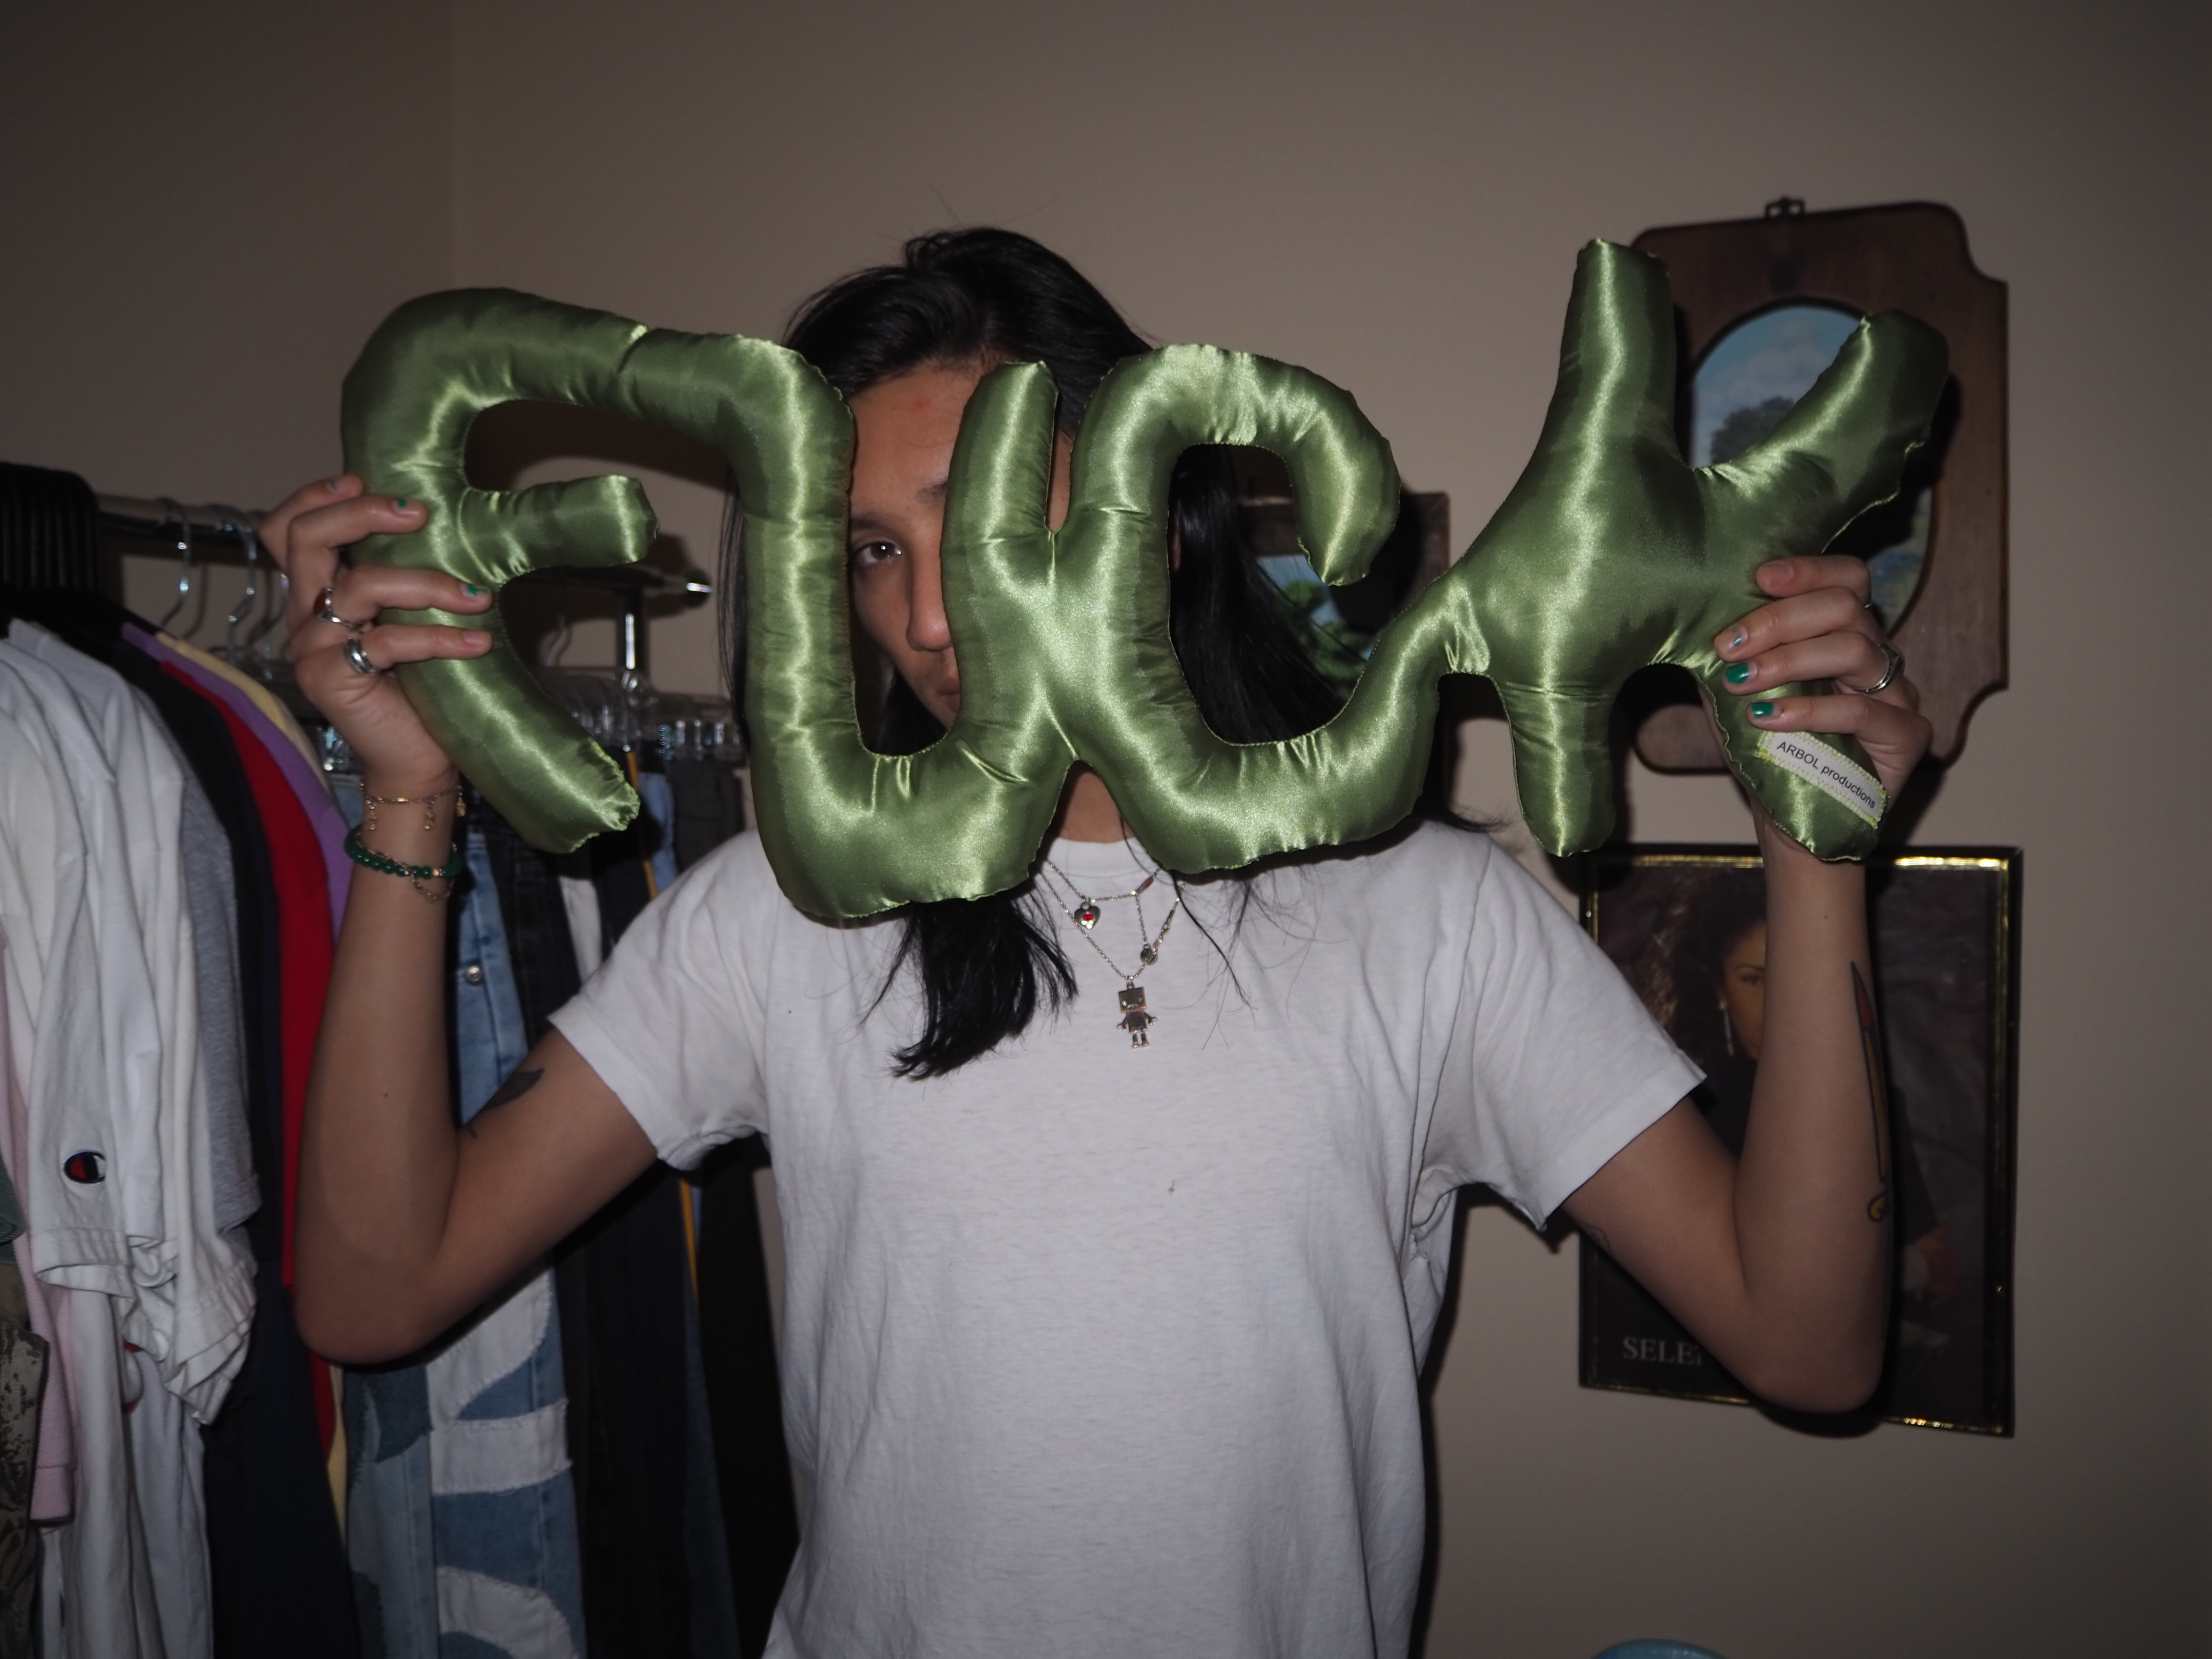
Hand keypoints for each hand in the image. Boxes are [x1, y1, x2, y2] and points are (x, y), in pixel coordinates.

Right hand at [261, 475, 493, 791]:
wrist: (416, 758)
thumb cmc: (419, 686)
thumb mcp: (408, 617)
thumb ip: (403, 576)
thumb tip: (441, 521)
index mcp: (317, 593)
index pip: (286, 529)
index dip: (314, 497)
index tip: (361, 480)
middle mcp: (304, 615)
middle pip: (306, 539)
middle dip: (363, 514)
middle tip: (420, 514)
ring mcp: (311, 648)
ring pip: (358, 588)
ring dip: (427, 584)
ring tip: (478, 596)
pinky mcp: (330, 680)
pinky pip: (386, 643)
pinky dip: (439, 637)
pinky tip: (478, 643)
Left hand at [1713, 555, 1931, 799]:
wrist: (1794, 822)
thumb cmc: (1769, 753)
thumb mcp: (1739, 694)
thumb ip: (1732, 656)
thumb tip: (1694, 617)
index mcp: (1845, 636)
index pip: (1846, 579)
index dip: (1809, 569)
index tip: (1758, 577)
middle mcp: (1879, 658)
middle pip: (1847, 606)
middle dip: (1781, 619)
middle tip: (1731, 644)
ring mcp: (1899, 695)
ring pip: (1856, 649)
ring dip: (1789, 660)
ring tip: (1741, 681)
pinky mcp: (1908, 736)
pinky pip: (1862, 710)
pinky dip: (1809, 710)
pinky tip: (1768, 717)